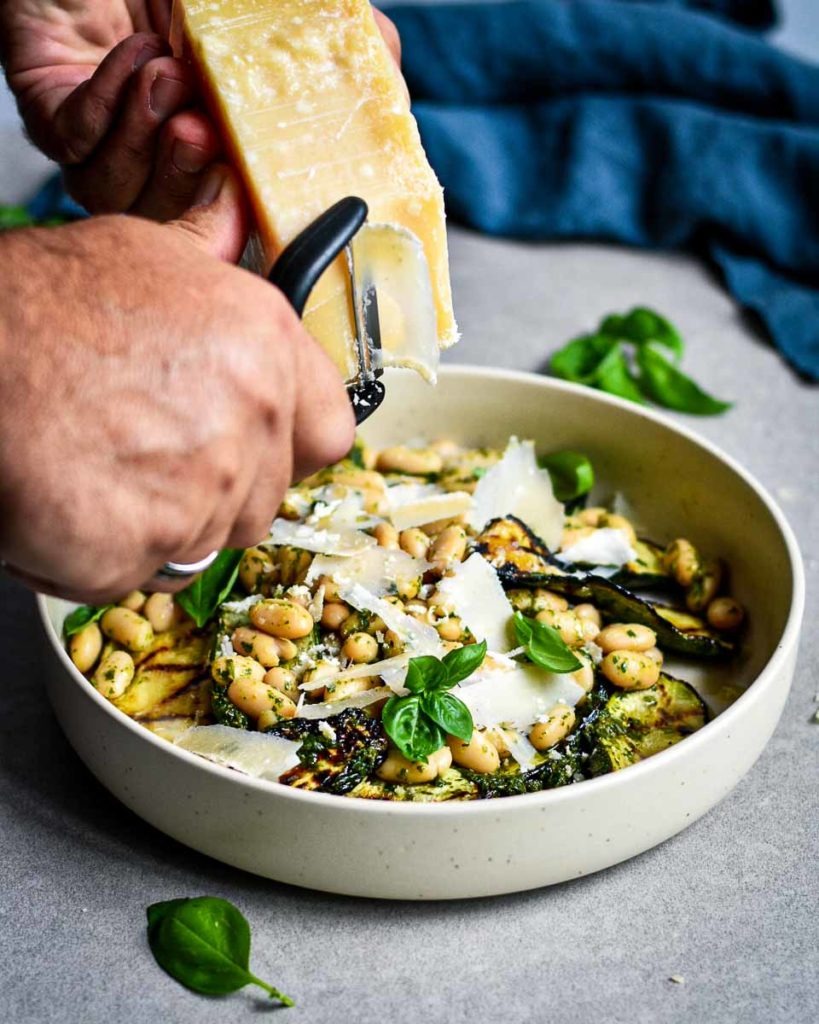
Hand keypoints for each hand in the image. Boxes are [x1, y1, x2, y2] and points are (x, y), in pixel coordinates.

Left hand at [0, 1, 405, 219]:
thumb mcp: (278, 13)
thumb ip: (341, 41)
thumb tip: (389, 72)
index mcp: (220, 162)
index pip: (233, 226)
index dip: (240, 220)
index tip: (250, 193)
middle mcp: (161, 171)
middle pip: (175, 226)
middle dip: (189, 178)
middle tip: (205, 129)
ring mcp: (107, 154)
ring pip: (123, 194)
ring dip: (148, 132)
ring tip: (168, 73)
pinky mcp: (57, 126)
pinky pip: (80, 143)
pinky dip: (109, 100)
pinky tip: (133, 58)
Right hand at [0, 168, 354, 601]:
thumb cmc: (37, 306)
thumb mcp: (139, 252)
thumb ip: (206, 254)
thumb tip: (232, 214)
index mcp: (265, 346)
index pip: (329, 431)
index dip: (291, 445)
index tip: (260, 447)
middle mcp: (251, 418)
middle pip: (260, 499)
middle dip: (211, 491)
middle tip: (145, 453)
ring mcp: (201, 493)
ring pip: (198, 542)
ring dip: (152, 524)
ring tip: (94, 466)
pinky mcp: (137, 549)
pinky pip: (132, 572)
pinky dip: (96, 552)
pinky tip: (66, 499)